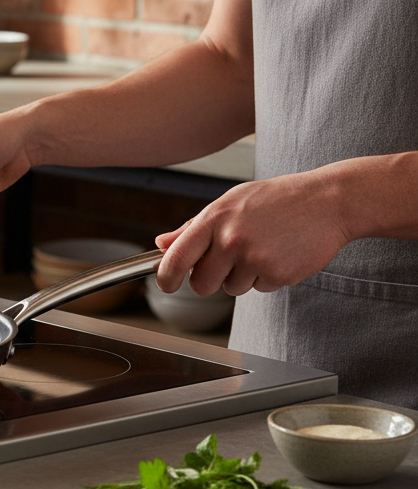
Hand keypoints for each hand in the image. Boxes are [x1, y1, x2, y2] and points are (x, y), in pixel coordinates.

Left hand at [154, 171, 351, 296]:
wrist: (327, 201)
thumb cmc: (276, 199)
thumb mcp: (231, 202)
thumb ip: (193, 226)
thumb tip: (162, 243)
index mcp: (214, 218)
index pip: (177, 257)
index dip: (166, 277)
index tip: (166, 284)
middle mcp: (231, 239)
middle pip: (202, 284)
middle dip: (209, 280)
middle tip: (227, 262)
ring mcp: (255, 259)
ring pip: (232, 288)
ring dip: (242, 276)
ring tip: (262, 247)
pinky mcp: (277, 274)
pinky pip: (260, 288)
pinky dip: (267, 277)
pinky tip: (279, 253)